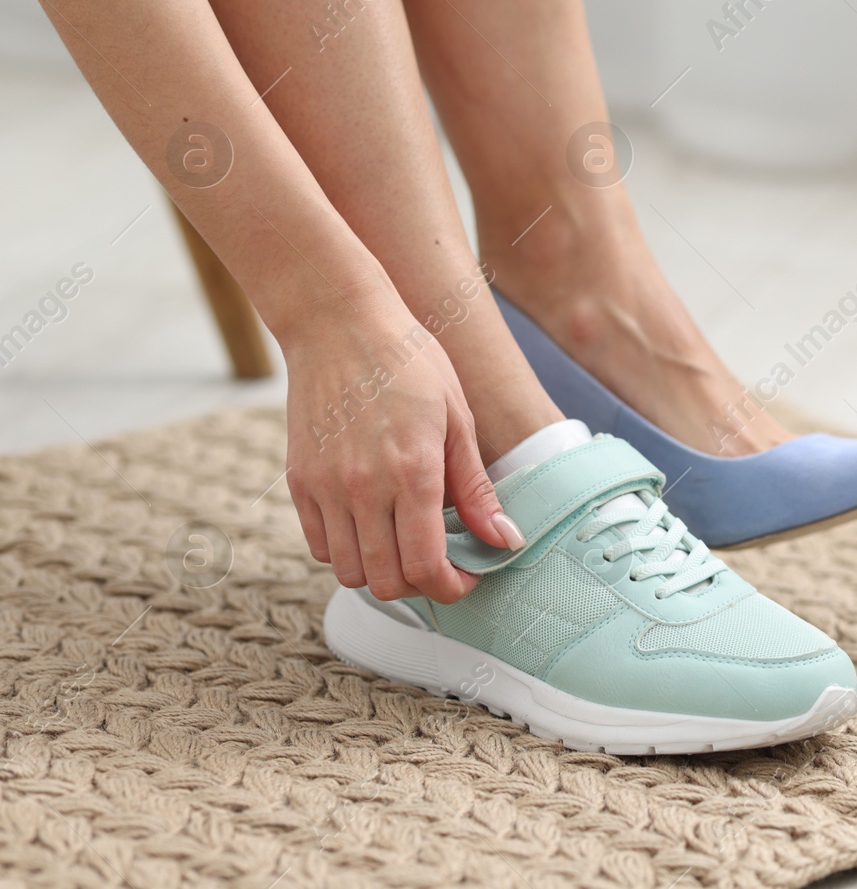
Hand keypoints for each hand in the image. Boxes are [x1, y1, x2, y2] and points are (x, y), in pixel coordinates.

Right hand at [281, 302, 522, 602]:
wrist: (338, 321)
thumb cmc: (409, 361)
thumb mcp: (457, 419)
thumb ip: (476, 489)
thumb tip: (505, 541)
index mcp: (413, 472)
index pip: (426, 568)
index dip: (452, 588)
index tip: (467, 576)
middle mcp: (363, 488)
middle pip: (387, 582)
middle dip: (421, 586)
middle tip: (441, 562)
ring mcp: (324, 487)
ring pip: (349, 572)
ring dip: (381, 571)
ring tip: (405, 543)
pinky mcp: (297, 481)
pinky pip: (318, 545)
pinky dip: (346, 551)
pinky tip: (371, 525)